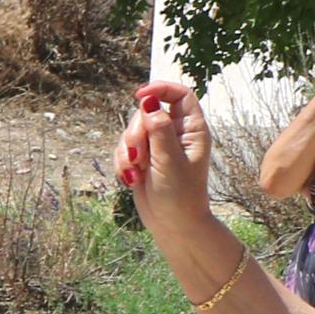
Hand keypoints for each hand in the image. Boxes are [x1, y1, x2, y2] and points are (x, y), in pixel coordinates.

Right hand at [114, 79, 218, 230]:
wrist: (173, 224)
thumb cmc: (181, 195)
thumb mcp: (170, 161)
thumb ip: (160, 130)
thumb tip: (149, 101)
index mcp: (191, 130)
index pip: (180, 95)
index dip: (160, 89)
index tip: (140, 95)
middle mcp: (175, 134)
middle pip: (147, 113)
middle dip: (136, 133)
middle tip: (138, 156)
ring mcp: (157, 146)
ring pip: (131, 132)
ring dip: (127, 152)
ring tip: (137, 173)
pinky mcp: (142, 158)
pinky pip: (122, 149)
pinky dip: (122, 163)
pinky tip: (132, 179)